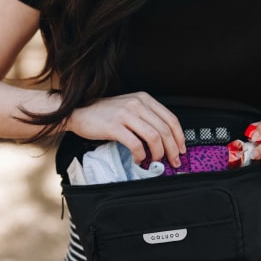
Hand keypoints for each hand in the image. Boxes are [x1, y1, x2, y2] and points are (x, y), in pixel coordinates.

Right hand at [65, 91, 186, 166]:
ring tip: (156, 161)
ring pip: (154, 137)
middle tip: (173, 161)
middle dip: (172, 149)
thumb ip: (147, 118)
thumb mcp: (129, 108)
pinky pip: (135, 144)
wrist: (79, 112)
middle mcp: (137, 104)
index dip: (179, 137)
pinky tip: (139, 159)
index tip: (181, 149)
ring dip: (159, 153)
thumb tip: (165, 139)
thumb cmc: (104, 113)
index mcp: (144, 99)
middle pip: (165, 130)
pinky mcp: (114, 127)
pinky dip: (141, 155)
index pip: (170, 118)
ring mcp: (125, 115)